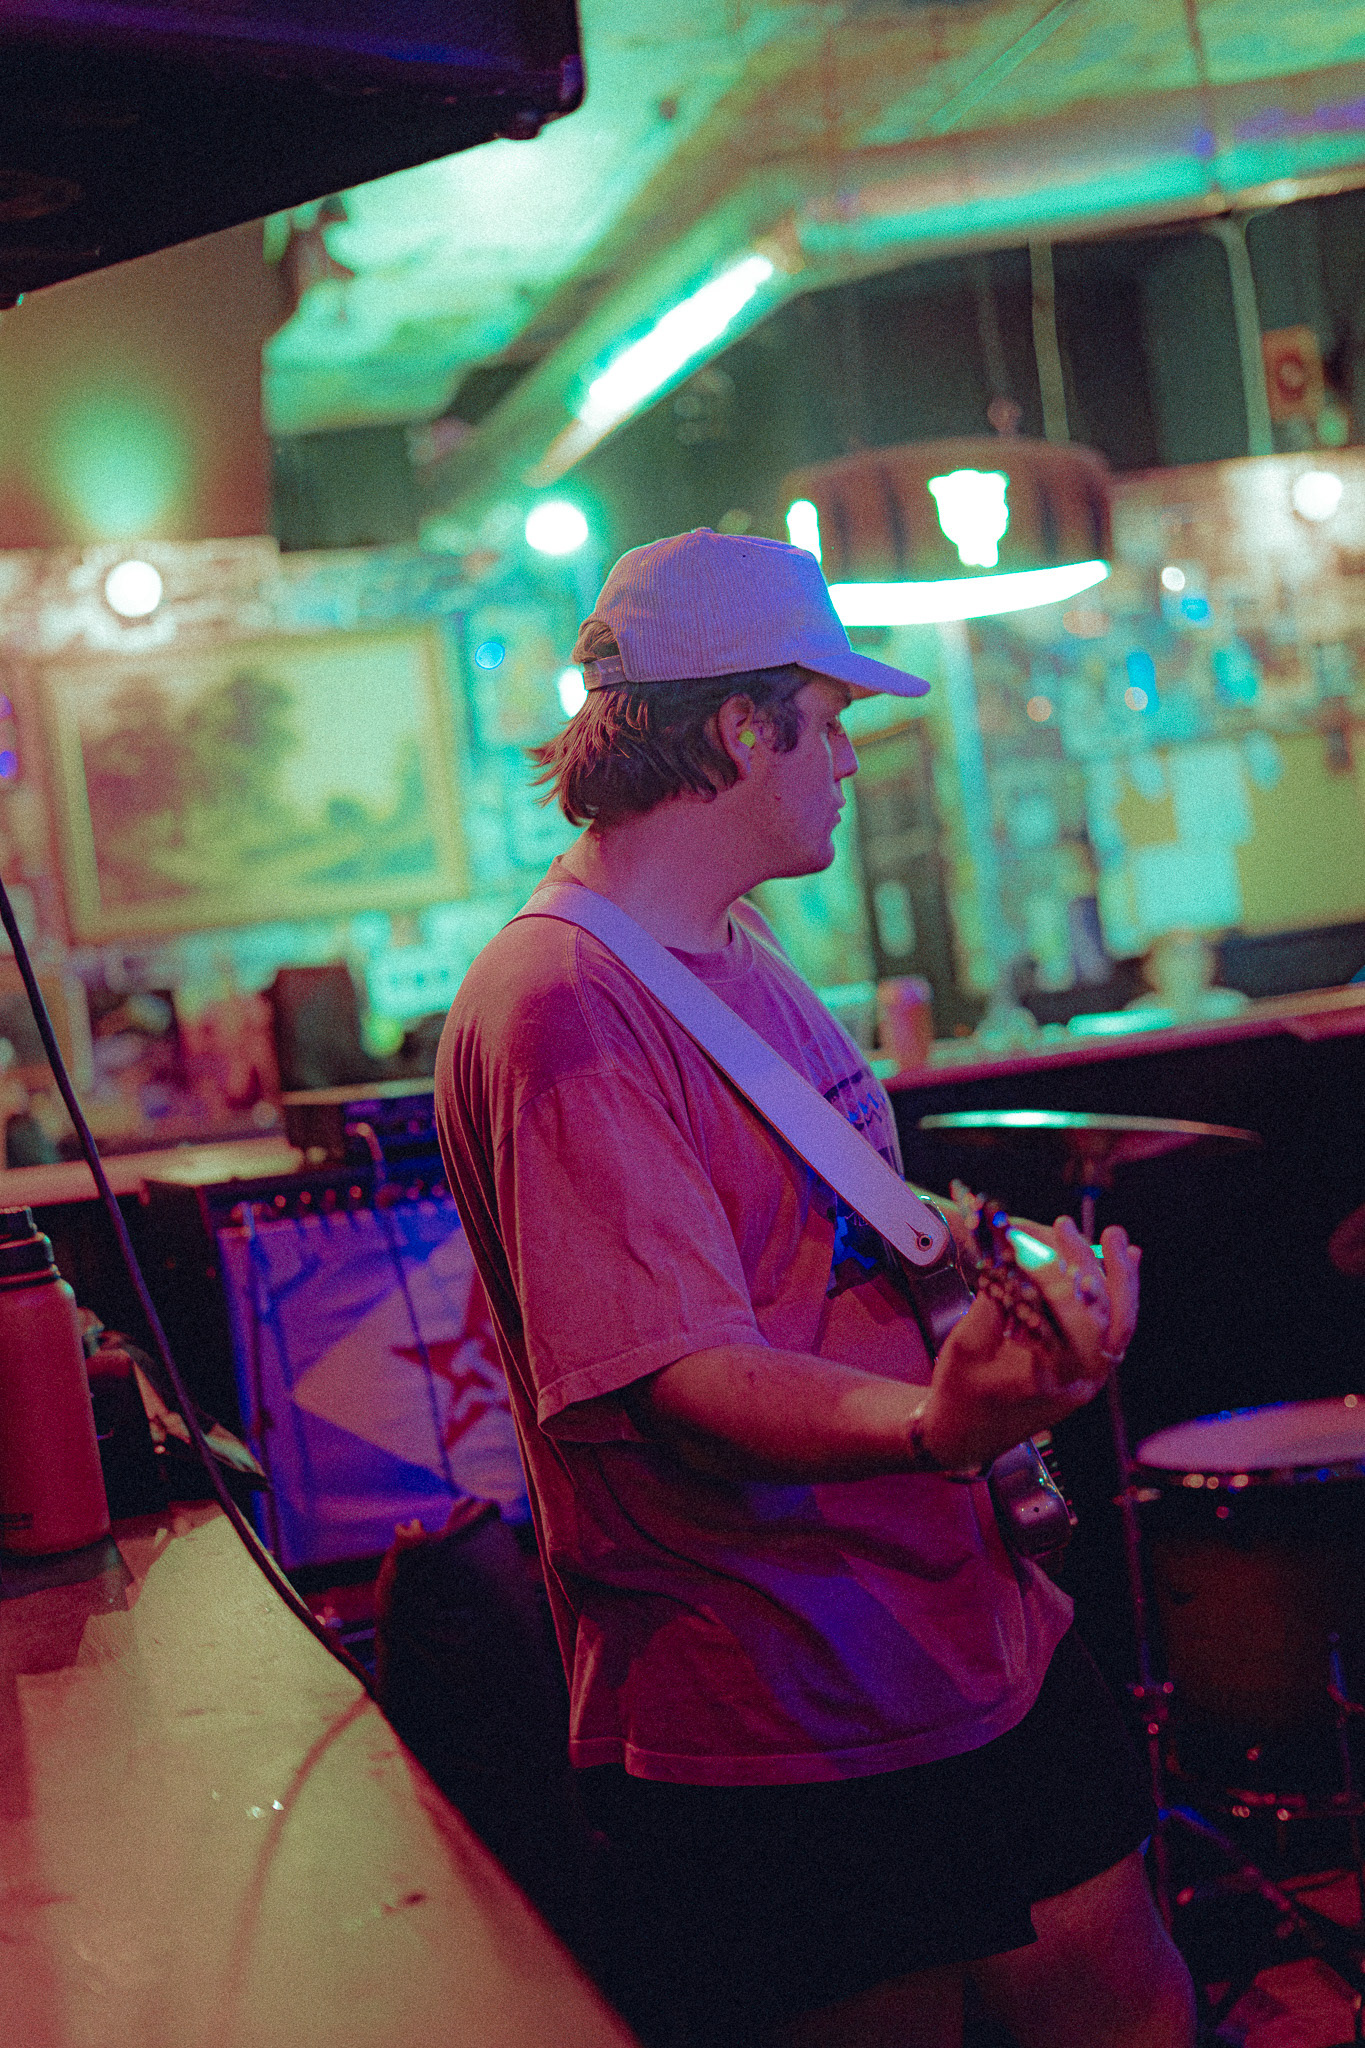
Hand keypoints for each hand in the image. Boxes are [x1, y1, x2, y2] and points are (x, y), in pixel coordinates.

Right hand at [918, 1215, 1139, 1471]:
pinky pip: (1114, 1330)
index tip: (1034, 1245)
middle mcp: (1079, 1381)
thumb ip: (995, 1299)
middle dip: (1093, 1266)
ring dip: (1120, 1278)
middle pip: (1107, 1317)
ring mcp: (1088, 1378)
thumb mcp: (968, 1344)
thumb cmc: (960, 1393)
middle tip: (1069, 1228)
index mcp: (1049, 1379)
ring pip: (1121, 1323)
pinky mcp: (1086, 1370)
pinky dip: (1119, 1296)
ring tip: (1114, 1238)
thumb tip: (1014, 1254)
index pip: (1071, 1322)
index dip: (1055, 1279)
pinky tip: (1124, 1263)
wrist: (964, 1435)